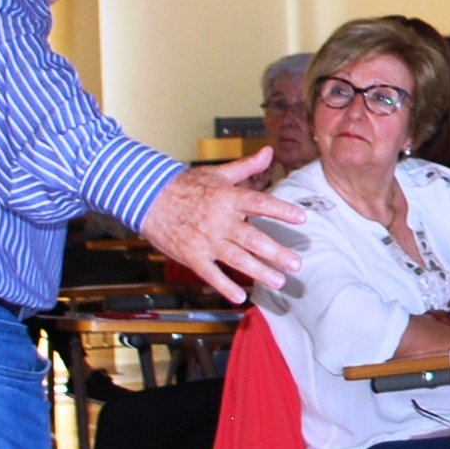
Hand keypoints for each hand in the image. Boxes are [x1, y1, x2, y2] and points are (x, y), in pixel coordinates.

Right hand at [140, 152, 303, 301]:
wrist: (147, 197)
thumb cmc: (185, 185)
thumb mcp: (217, 173)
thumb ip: (247, 166)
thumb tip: (268, 152)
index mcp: (228, 198)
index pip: (260, 203)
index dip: (281, 210)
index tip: (301, 218)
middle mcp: (219, 220)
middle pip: (252, 238)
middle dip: (275, 252)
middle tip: (295, 264)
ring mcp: (205, 239)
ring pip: (236, 258)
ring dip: (258, 272)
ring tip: (279, 281)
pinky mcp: (192, 255)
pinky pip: (211, 273)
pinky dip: (224, 286)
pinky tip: (240, 296)